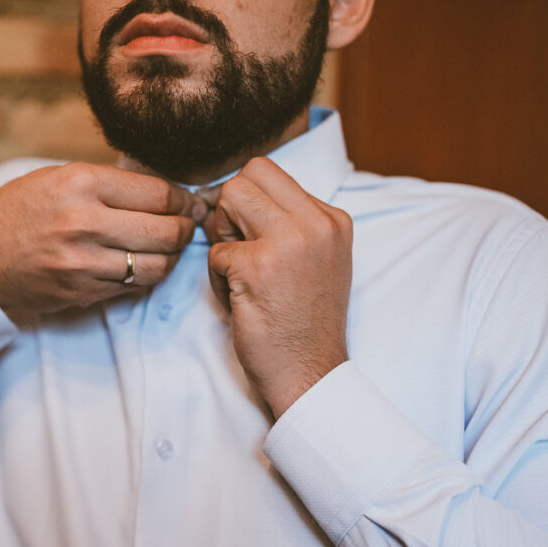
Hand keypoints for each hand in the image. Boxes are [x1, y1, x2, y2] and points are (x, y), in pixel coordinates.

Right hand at [0, 163, 206, 315]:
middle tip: (188, 225)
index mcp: (81, 183)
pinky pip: (134, 286)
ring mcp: (85, 262)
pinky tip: (143, 263)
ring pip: (157, 265)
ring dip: (172, 257)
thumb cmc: (16, 212)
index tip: (187, 202)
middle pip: (166, 230)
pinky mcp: (83, 291)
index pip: (157, 192)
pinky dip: (147, 275)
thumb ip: (108, 184)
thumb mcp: (57, 178)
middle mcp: (85, 223)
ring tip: (169, 246)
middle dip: (185, 228)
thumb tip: (163, 193)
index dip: (182, 199)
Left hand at [206, 158, 352, 417]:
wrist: (310, 374)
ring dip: (223, 236)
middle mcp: (316, 223)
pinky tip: (241, 302)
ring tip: (240, 273)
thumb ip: (289, 224)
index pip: (269, 172)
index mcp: (332, 218)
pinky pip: (215, 251)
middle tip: (240, 252)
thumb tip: (232, 195)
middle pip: (247, 175)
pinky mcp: (257, 266)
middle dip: (230, 211)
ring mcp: (288, 242)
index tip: (253, 238)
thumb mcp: (317, 260)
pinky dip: (218, 279)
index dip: (247, 202)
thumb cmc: (304, 323)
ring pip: (229, 198)